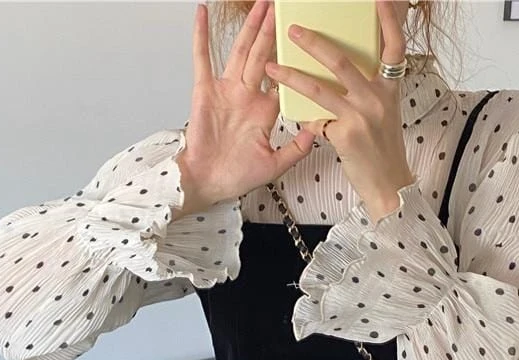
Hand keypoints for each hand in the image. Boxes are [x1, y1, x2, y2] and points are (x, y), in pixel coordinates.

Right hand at [179, 0, 315, 208]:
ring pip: (241, 51)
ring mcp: (226, 91)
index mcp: (265, 112)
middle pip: (264, 55)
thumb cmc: (237, 176)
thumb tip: (317, 130)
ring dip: (250, 27)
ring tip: (261, 4)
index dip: (295, 61)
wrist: (208, 183)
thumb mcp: (275, 165)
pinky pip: (202, 58)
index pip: (284, 80)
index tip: (308, 41)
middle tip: (283, 8)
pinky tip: (202, 13)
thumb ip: (296, 148)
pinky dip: (201, 35)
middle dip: (274, 31)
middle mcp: (247, 96)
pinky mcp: (205, 91)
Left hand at [264, 0, 414, 222]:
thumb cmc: (383, 150)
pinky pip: (315, 118)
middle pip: (342, 61)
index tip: (377, 1)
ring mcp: (360, 116)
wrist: (388, 185)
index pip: (394, 48)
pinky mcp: (345, 135)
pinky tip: (289, 111)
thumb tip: (345, 72)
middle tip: (292, 30)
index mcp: (389, 89)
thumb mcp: (385, 113)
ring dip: (291, 76)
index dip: (388, 22)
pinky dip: (302, 115)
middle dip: (313, 43)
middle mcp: (377, 98)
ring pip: (319, 88)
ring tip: (271, 67)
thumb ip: (369, 91)